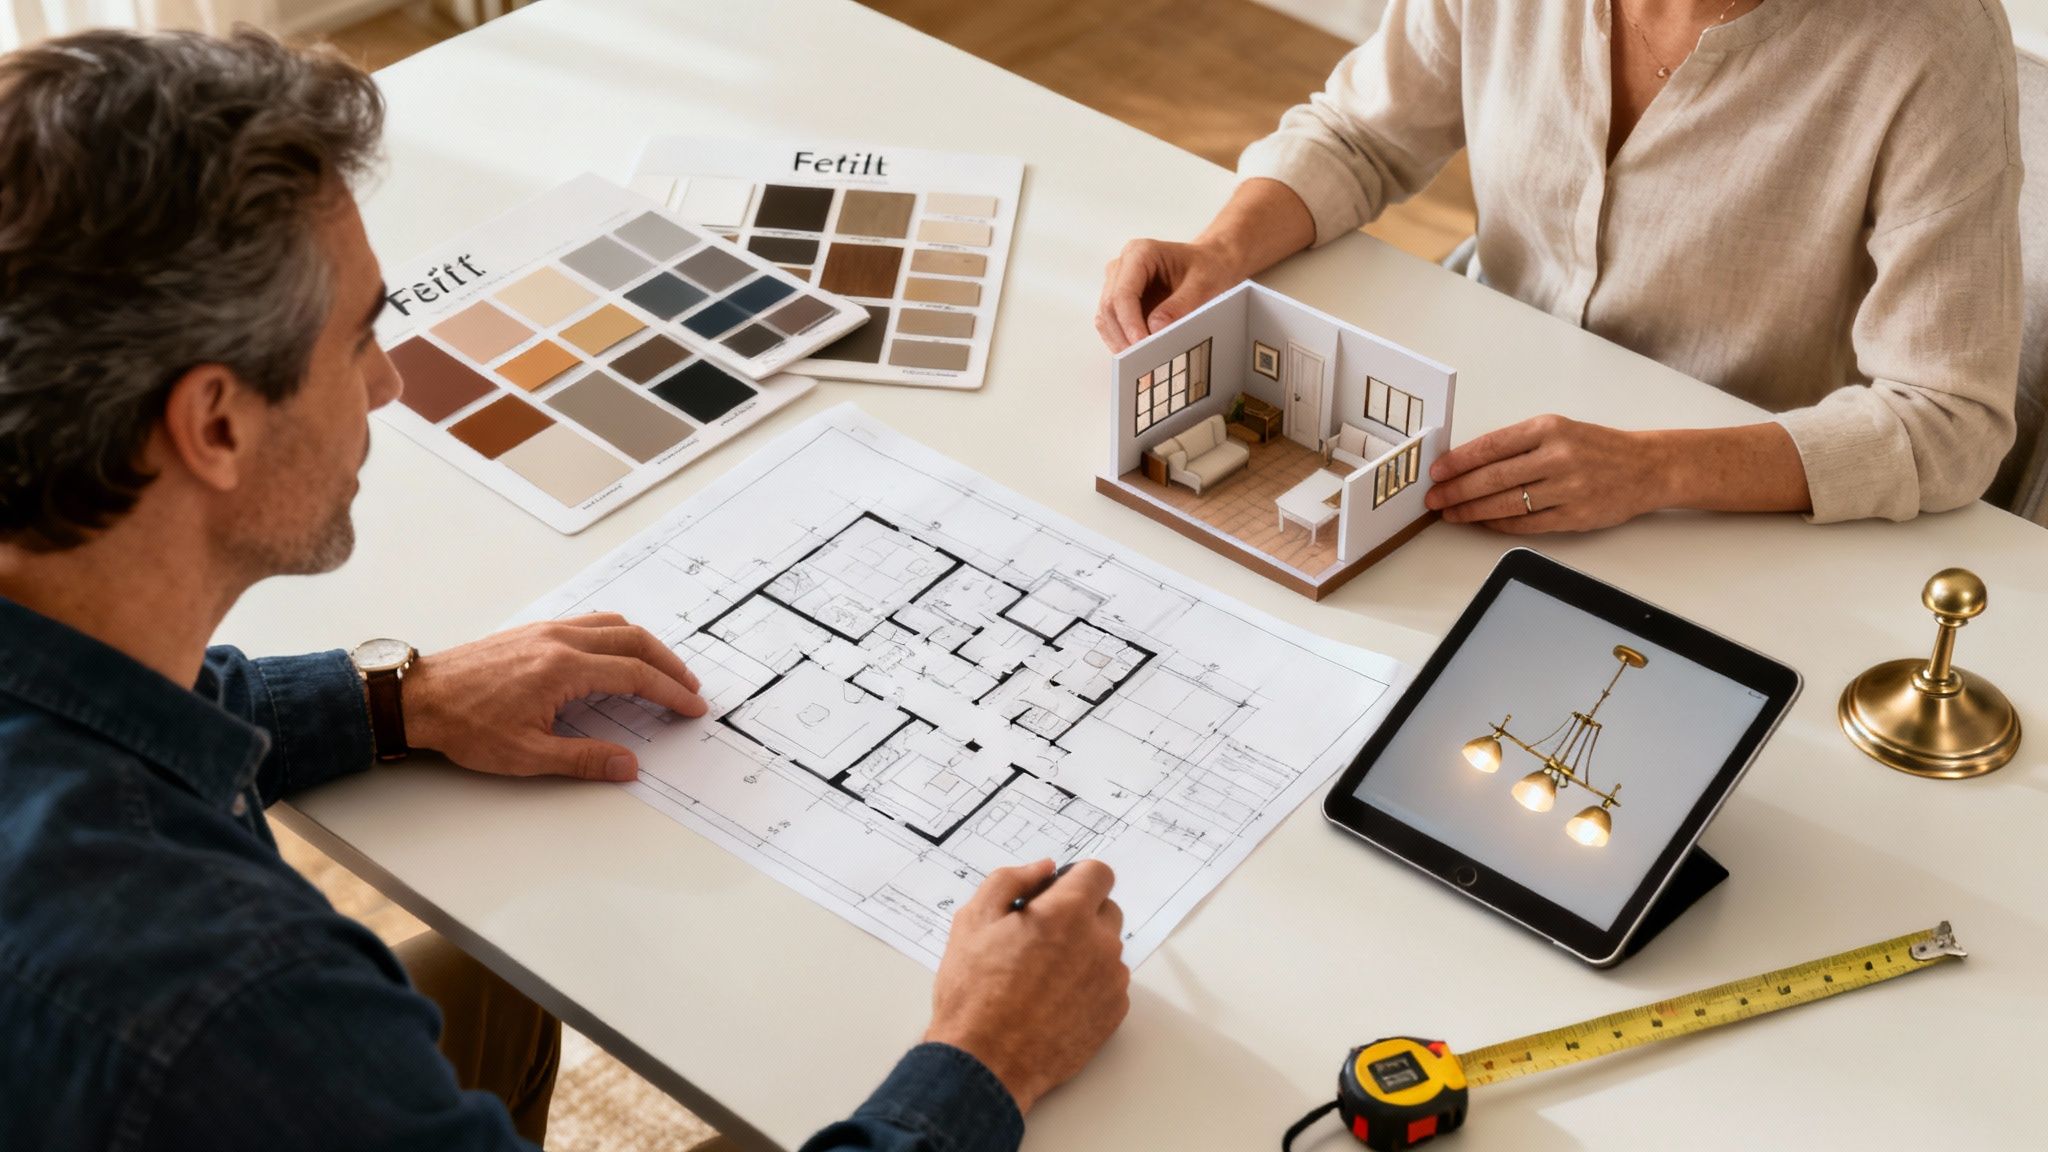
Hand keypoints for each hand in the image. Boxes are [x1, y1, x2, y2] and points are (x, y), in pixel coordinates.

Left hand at [403, 613, 706, 780]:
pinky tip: (617, 653)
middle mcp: (560, 640)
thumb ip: (583, 759)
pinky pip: (590, 622)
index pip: (635, 675)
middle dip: (669, 664)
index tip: (691, 706)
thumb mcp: (526, 755)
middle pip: (634, 641)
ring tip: (662, 668)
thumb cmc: (465, 724)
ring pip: (613, 624)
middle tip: (690, 687)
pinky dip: (618, 635)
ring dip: (646, 645)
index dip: (670, 692)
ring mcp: (546, 630)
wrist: (419, 697)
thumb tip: (628, 766)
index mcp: (564, 668)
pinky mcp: (534, 631)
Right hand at [924, 859, 1130, 1113]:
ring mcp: (1111, 981)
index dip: (1076, 878)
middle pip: (1106, 909)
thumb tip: (1042, 868)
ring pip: (1107, 949)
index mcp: (1067, 913)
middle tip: (1040, 937)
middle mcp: (1099, 943)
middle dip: (1078, 915)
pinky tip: (1054, 1000)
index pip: (1099, 873)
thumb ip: (1010, 880)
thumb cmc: (975, 995)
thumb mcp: (974, 920)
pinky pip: (1109, 984)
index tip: (1056, 893)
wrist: (985, 1062)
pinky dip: (1088, 985)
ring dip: (1084, 951)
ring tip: (1042, 976)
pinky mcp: (1114, 1013)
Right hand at [1095, 238, 1243, 351]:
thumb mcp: (1204, 284)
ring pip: (1105, 319)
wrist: (1209, 264)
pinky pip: (1112, 327)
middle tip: (1143, 362)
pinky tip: (1140, 356)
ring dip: (1120, 343)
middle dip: (1124, 337)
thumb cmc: (1208, 268)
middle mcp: (1122, 267)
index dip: (1129, 322)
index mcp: (1139, 253)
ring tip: (1142, 363)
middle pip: (1109, 307)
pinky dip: (1123, 343)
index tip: (1142, 346)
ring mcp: (1117, 285)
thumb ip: (1181, 305)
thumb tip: (1155, 329)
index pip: (1123, 292)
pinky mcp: (1119, 303)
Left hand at [1425, 415, 1670, 532]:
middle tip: (1434, 498)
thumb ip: (1517, 444)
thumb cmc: (1595, 447)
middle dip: (1456, 490)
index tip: (1436, 471)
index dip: (1458, 461)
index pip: (1491, 446)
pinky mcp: (1575, 516)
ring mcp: (1567, 488)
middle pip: (1493, 478)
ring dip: (1472, 511)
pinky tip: (1483, 523)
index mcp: (1549, 429)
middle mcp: (1557, 457)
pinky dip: (1499, 525)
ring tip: (1451, 513)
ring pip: (1506, 504)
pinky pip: (1527, 524)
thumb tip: (1468, 463)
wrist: (1646, 467)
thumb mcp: (1558, 430)